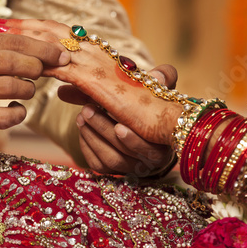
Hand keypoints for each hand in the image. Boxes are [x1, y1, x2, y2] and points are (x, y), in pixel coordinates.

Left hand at [0, 19, 183, 146]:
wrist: (167, 119)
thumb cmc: (141, 109)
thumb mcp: (104, 98)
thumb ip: (81, 91)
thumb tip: (60, 89)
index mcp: (99, 57)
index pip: (64, 36)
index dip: (37, 29)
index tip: (12, 26)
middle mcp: (97, 54)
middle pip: (55, 33)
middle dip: (24, 26)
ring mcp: (97, 66)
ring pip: (55, 44)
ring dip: (26, 36)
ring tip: (0, 30)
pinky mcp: (98, 83)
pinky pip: (63, 67)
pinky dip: (41, 60)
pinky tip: (21, 58)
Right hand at [0, 30, 69, 140]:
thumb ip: (10, 49)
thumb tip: (55, 52)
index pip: (12, 41)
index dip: (42, 49)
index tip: (62, 55)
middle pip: (11, 61)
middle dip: (35, 67)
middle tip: (43, 73)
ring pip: (9, 87)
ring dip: (27, 90)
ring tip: (26, 91)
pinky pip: (3, 117)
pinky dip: (18, 114)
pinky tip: (16, 110)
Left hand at [60, 66, 178, 175]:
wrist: (134, 115)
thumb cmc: (149, 102)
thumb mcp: (158, 88)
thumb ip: (161, 77)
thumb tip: (156, 76)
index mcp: (165, 143)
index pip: (151, 149)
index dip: (134, 140)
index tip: (119, 126)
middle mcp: (150, 160)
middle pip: (125, 154)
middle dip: (104, 131)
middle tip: (87, 109)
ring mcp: (131, 167)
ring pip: (110, 159)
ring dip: (92, 136)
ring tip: (81, 115)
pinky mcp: (112, 170)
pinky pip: (97, 163)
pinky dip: (86, 145)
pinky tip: (82, 126)